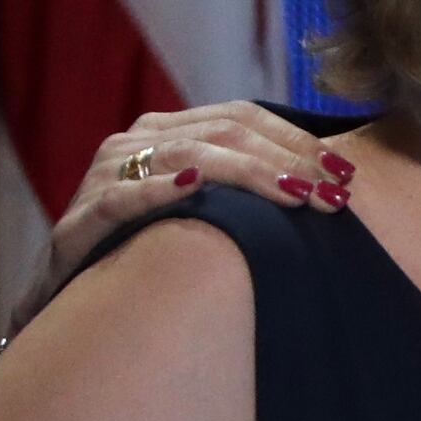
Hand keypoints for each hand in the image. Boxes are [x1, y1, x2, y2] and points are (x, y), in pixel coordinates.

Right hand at [8, 104, 356, 337]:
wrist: (73, 303)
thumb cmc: (154, 252)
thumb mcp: (207, 212)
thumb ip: (249, 187)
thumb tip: (331, 181)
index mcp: (167, 132)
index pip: (241, 118)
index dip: (297, 140)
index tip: (347, 171)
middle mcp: (134, 143)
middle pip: (223, 133)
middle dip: (287, 160)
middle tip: (335, 193)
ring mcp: (104, 177)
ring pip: (185, 156)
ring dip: (249, 174)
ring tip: (297, 194)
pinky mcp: (80, 222)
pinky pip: (122, 199)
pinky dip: (159, 191)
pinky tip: (194, 187)